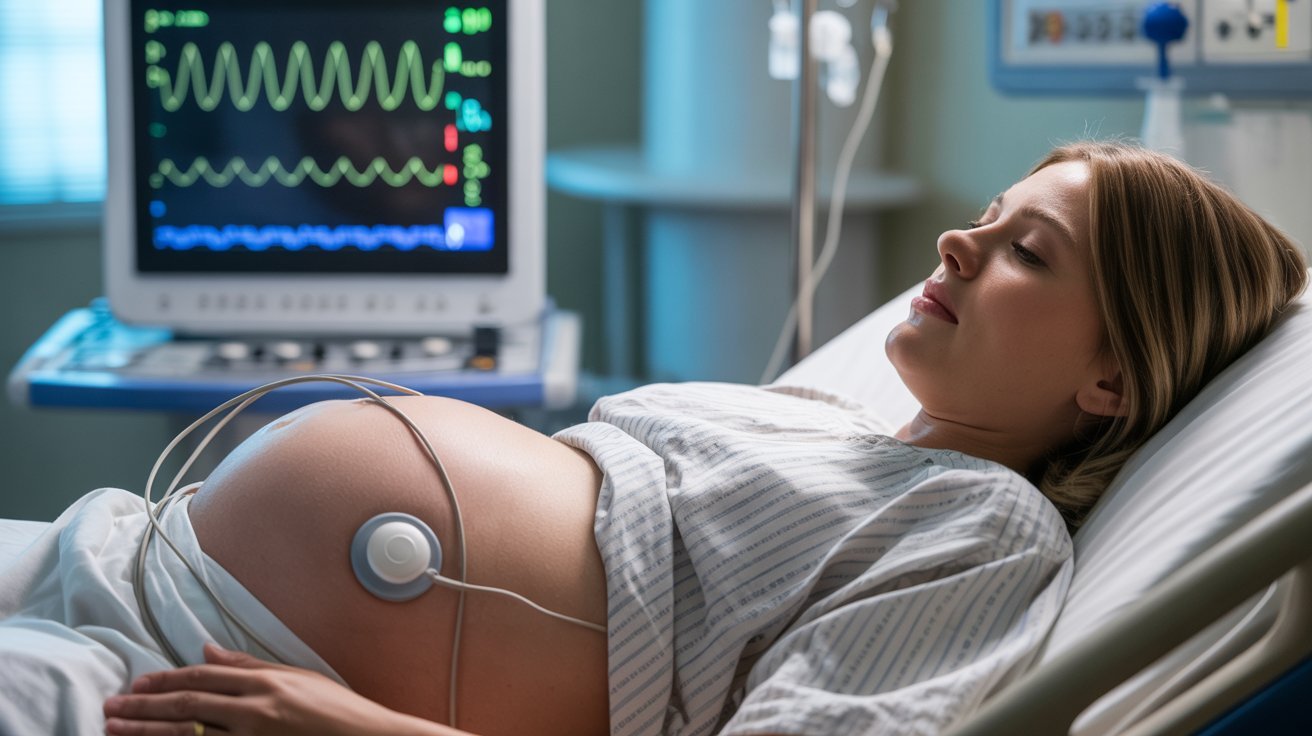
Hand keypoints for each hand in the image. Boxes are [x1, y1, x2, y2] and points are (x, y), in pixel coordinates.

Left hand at [103, 643, 453, 735]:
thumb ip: (247, 665)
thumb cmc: (335, 709)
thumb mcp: (296, 677)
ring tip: (116, 730)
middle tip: (109, 708)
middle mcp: (255, 709)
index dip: (165, 680)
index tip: (136, 684)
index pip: (203, 678)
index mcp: (265, 682)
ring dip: (148, 733)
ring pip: (189, 735)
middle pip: (187, 706)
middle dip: (144, 708)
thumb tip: (206, 647)